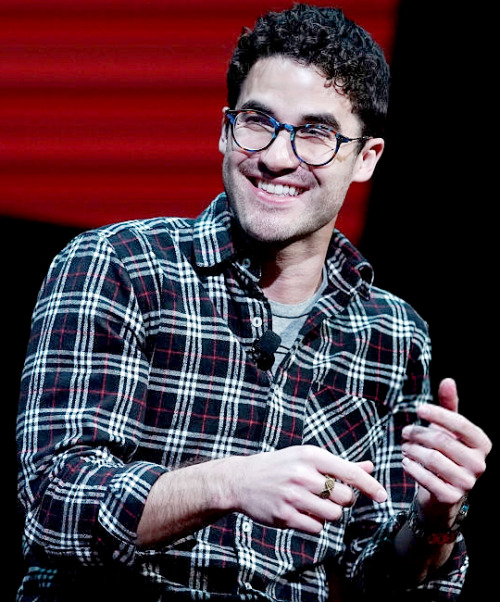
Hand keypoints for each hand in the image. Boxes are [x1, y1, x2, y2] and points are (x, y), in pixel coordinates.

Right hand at [230, 445, 386, 533]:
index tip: (383, 496)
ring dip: (330, 514)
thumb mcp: (307, 458)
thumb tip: (369, 467)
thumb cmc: (281, 466)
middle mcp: (303, 474)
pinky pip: (316, 527)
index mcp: (310, 456)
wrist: (242, 480)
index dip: (370, 485)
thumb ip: (339, 464)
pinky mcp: (284, 516)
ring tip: (316, 505)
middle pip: (345, 498)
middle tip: (330, 496)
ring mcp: (293, 496)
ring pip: (333, 515)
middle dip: (343, 501)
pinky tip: (303, 513)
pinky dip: (315, 523)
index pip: (349, 471)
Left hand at [402, 378, 491, 523]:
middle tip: (405, 432)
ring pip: (432, 459)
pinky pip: (427, 478)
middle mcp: (479, 464)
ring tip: (404, 446)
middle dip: (418, 433)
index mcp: (482, 444)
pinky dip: (411, 467)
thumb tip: (448, 381)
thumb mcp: (449, 429)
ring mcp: (467, 483)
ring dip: (412, 450)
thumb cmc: (446, 454)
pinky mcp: (451, 497)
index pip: (459, 423)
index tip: (418, 408)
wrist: (443, 492)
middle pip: (442, 441)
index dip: (437, 414)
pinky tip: (406, 462)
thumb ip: (448, 406)